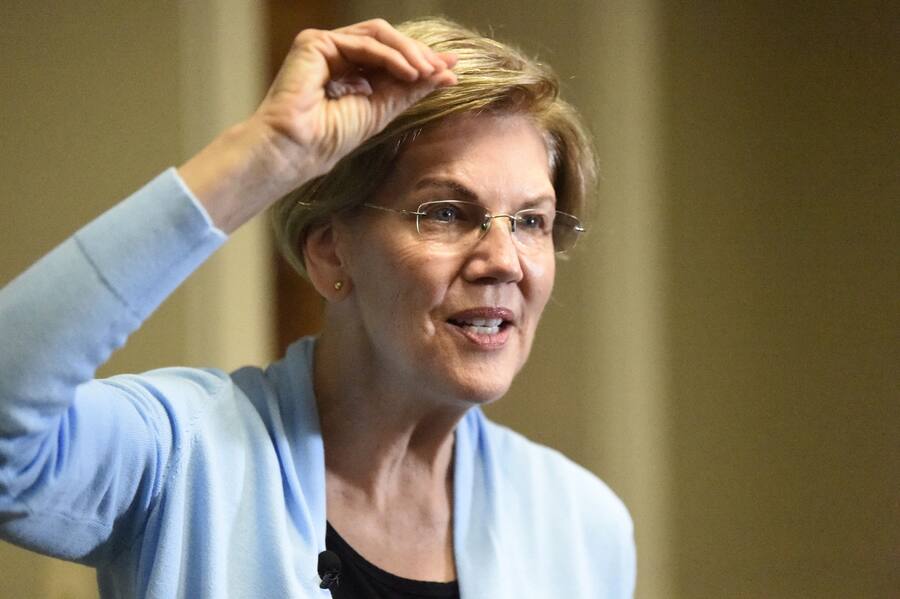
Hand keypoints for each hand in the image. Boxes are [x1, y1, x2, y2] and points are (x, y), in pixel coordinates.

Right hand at [179, 19, 456, 233]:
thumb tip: (446, 73)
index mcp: (350, 73)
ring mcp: (325, 47)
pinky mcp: (315, 43)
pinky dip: (392, 56)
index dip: (421, 62)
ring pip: (379, 35)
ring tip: (429, 72)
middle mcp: (337, 56)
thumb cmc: (329, 139)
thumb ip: (409, 89)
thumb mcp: (381, 110)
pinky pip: (364, 43)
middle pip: (387, 42)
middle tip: (444, 70)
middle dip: (419, 54)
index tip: (450, 73)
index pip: (391, 58)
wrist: (297, 150)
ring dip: (410, 53)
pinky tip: (410, 72)